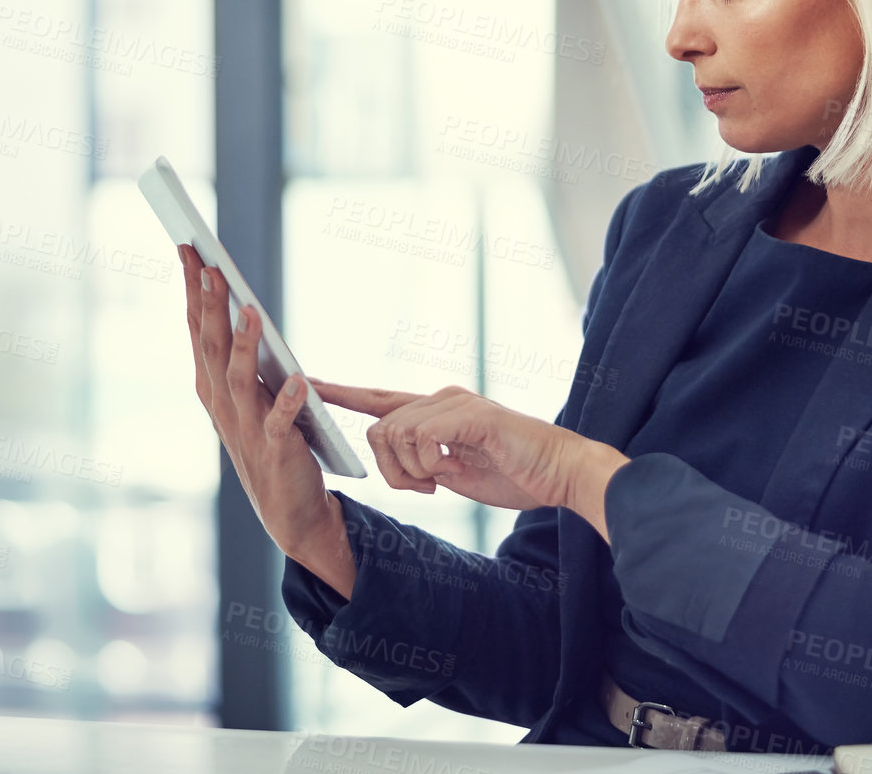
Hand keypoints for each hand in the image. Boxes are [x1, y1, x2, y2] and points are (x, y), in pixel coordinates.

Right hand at [179, 244, 345, 577]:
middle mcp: (223, 403)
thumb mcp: (248, 395)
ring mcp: (247, 427)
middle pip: (212, 345)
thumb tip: (240, 305)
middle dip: (209, 305)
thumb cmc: (269, 441)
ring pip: (240, 378)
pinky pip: (281, 421)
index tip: (189, 247)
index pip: (198, 328)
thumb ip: (240, 356)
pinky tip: (300, 380)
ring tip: (251, 310)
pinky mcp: (277, 450)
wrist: (288, 510)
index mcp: (212, 386)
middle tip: (208, 264)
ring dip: (244, 344)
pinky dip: (288, 401)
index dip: (191, 288)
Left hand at [311, 379, 623, 516]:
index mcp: (438, 410)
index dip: (344, 393)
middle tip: (426, 488)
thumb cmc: (515, 474)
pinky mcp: (470, 413)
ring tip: (444, 480)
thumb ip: (426, 462)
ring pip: (395, 434)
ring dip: (412, 470)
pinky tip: (454, 470)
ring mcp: (456, 403)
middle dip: (391, 469)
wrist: (560, 473)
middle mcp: (442, 398)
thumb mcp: (456, 473)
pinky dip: (430, 464)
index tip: (311, 383)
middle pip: (379, 428)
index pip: (380, 398)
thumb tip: (404, 467)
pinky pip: (422, 438)